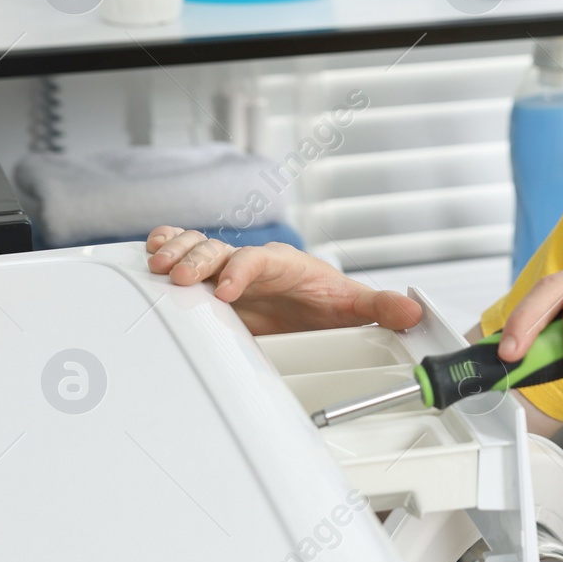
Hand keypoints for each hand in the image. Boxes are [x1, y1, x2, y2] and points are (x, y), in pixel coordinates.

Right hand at [145, 226, 422, 335]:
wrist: (309, 304)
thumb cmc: (327, 300)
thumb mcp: (354, 306)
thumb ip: (380, 307)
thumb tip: (413, 313)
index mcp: (283, 265)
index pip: (260, 261)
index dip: (241, 271)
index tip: (227, 291)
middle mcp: (251, 262)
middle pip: (221, 251)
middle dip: (200, 261)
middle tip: (181, 279)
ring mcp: (228, 269)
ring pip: (199, 249)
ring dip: (178, 254)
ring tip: (158, 265)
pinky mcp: (210, 279)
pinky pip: (186, 253)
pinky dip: (167, 247)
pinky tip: (149, 252)